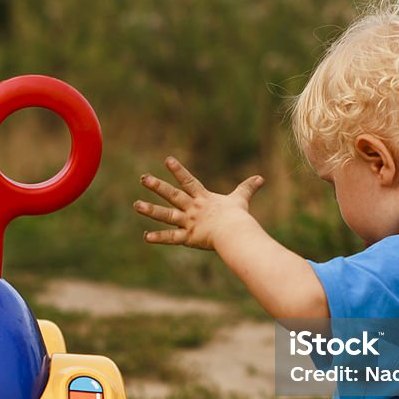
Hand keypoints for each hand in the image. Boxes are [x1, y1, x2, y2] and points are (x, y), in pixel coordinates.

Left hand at [134, 156, 264, 249]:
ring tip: (137, 205)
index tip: (167, 160)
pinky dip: (159, 238)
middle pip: (172, 195)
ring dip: (151, 210)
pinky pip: (171, 238)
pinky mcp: (188, 237)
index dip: (178, 170)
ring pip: (166, 215)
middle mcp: (193, 208)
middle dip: (157, 186)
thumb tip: (261, 178)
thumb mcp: (241, 199)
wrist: (236, 232)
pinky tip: (146, 236)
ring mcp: (189, 222)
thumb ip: (248, 188)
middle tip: (143, 178)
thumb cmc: (239, 216)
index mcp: (203, 199)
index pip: (188, 181)